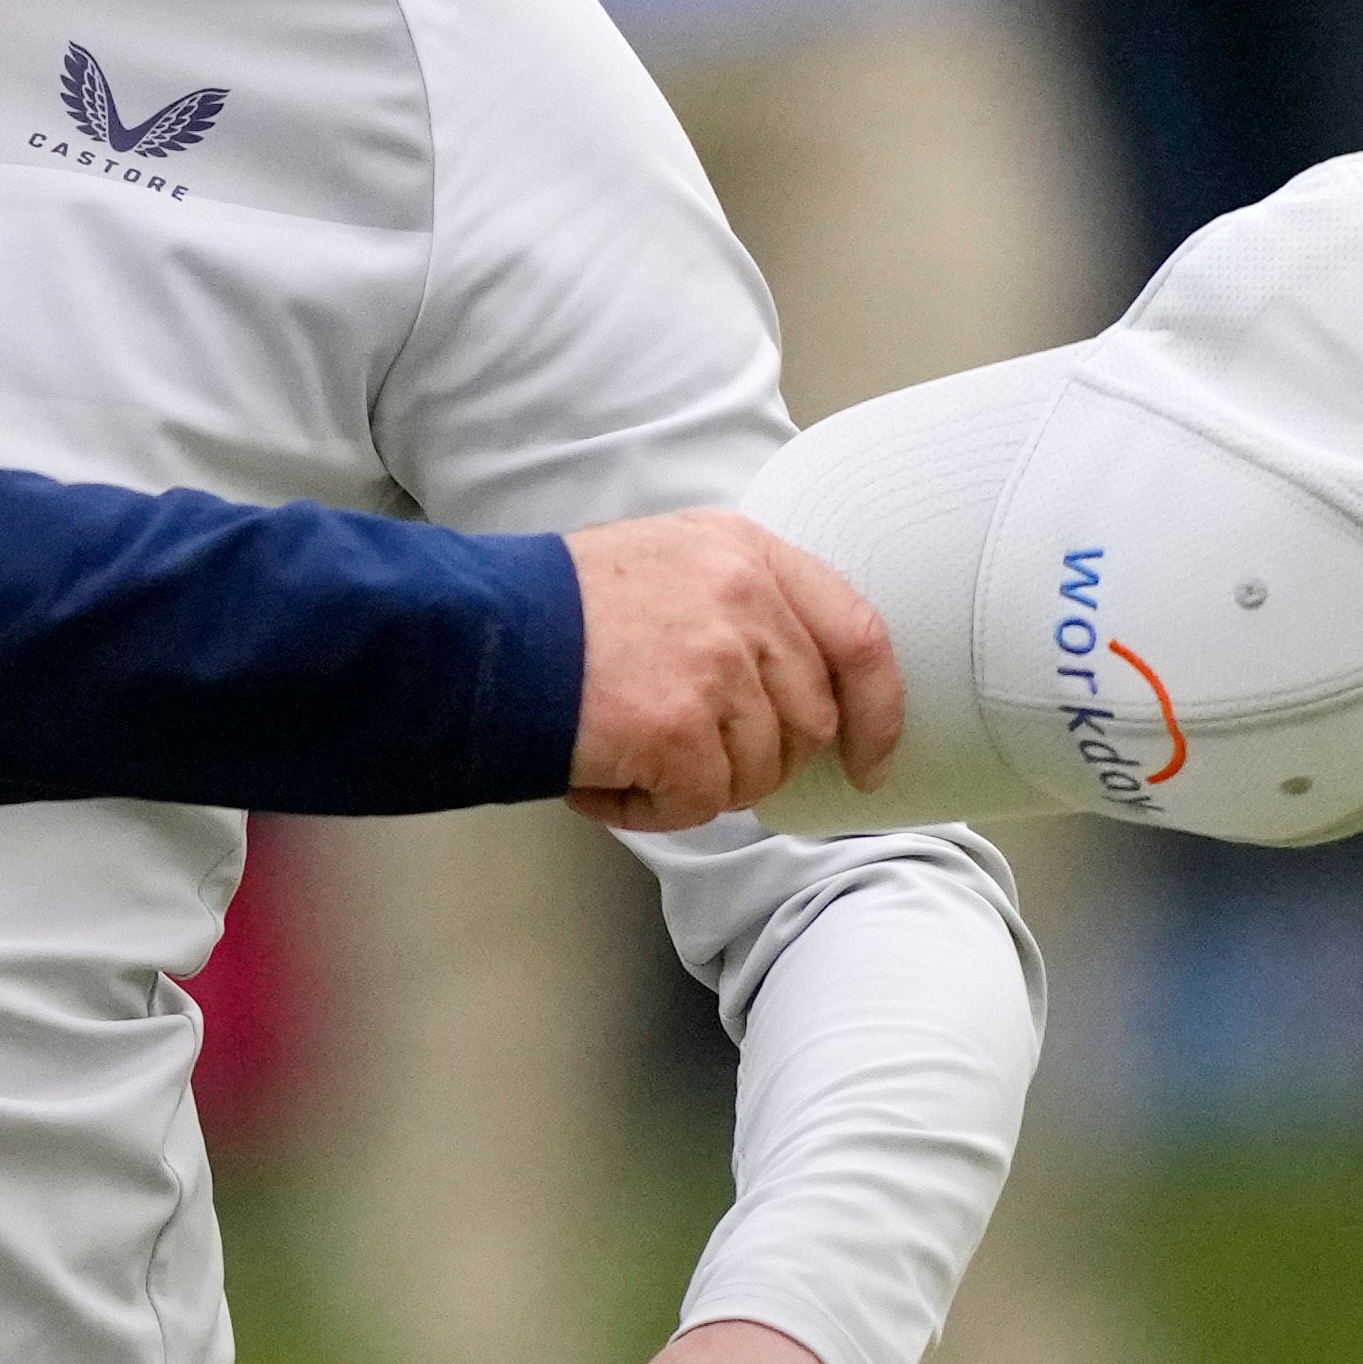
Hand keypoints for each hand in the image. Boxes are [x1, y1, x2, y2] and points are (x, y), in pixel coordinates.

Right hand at [561, 510, 901, 832]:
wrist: (484, 635)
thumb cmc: (565, 609)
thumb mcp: (671, 562)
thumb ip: (746, 605)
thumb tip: (800, 692)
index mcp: (748, 553)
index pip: (860, 637)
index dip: (878, 712)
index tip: (868, 760)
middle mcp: (745, 600)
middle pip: (811, 720)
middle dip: (764, 762)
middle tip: (695, 760)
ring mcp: (716, 664)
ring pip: (759, 771)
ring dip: (701, 786)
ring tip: (635, 757)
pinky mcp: (678, 726)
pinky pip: (703, 803)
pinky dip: (656, 810)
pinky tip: (610, 780)